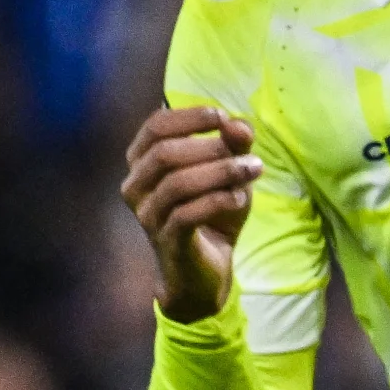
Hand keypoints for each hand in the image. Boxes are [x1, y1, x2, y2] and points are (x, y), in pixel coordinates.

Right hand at [120, 105, 261, 323]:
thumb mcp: (227, 174)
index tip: (222, 117)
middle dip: (210, 147)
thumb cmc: (211, 215)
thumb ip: (232, 146)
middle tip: (248, 153)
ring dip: (221, 173)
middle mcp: (136, 187)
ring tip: (252, 171)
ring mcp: (148, 215)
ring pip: (177, 184)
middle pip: (165, 153)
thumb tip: (238, 124)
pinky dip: (218, 201)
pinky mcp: (167, 241)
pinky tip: (240, 199)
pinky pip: (188, 214)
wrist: (204, 272)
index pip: (155, 127)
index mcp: (143, 163)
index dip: (188, 117)